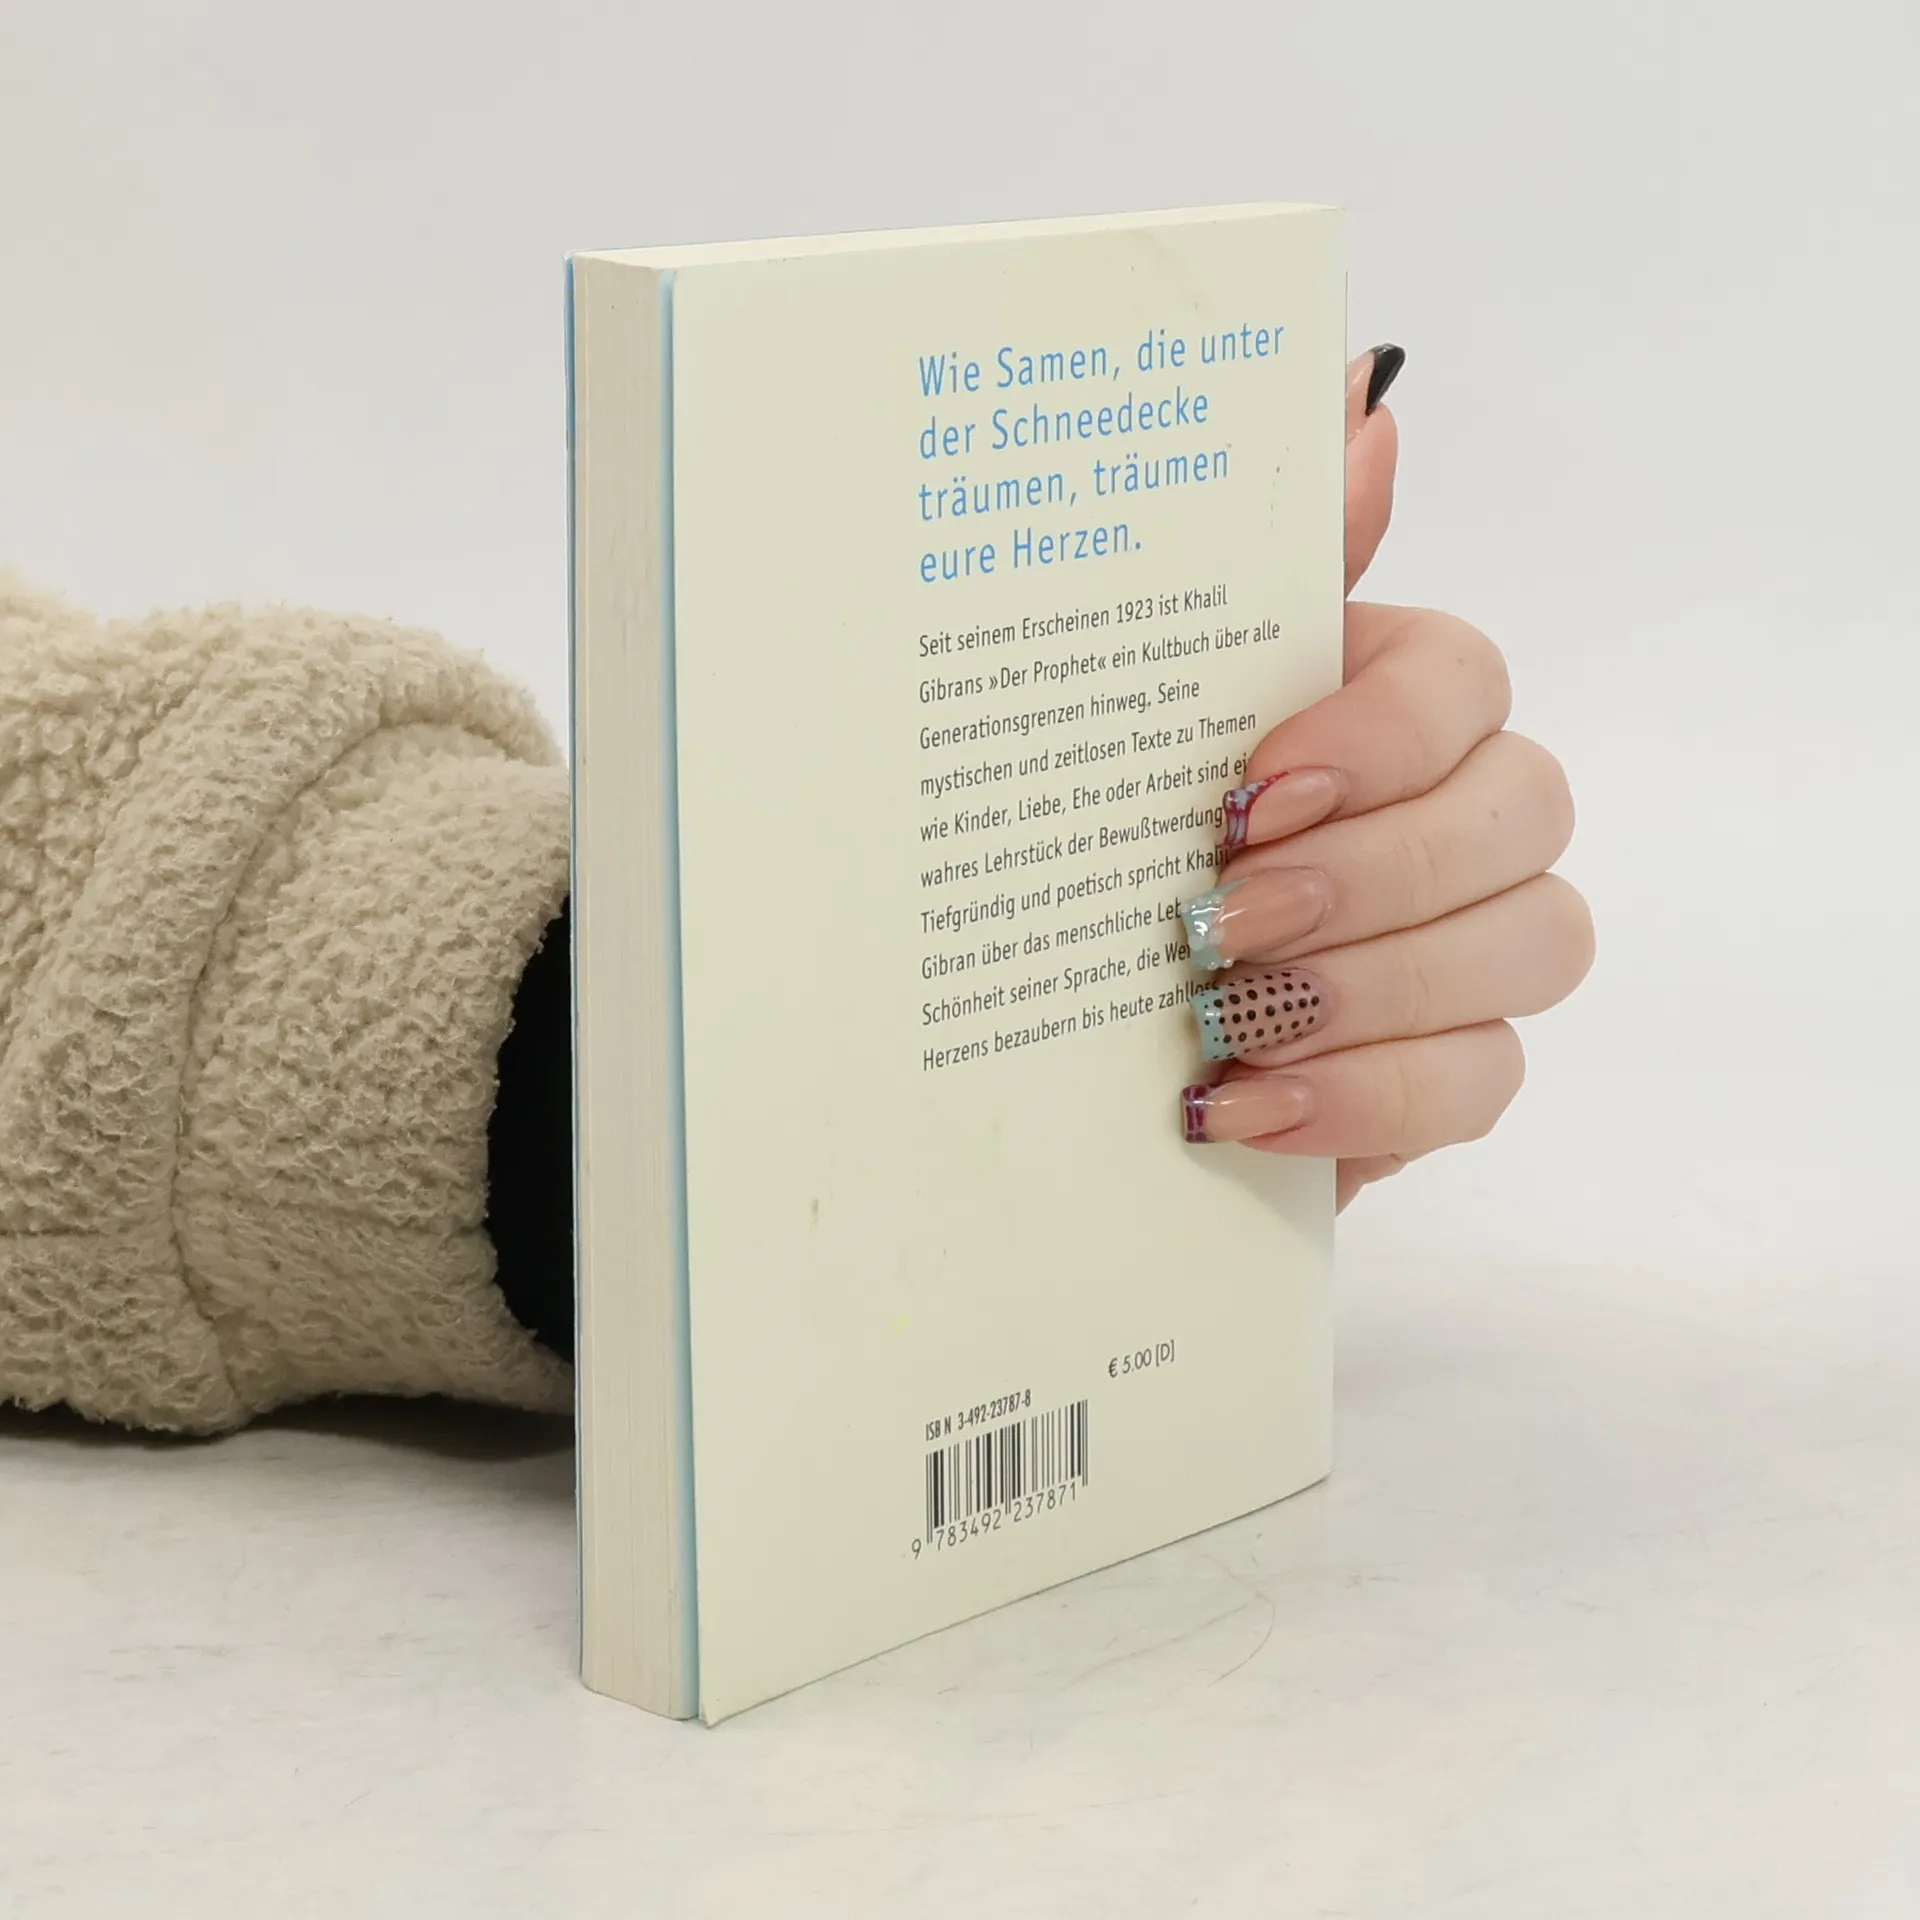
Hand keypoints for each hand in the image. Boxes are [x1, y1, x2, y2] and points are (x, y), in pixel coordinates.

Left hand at [1177, 348, 1594, 1209]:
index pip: (1465, 683)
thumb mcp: (1166, 695)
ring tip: (1232, 1014)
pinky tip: (1249, 1103)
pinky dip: (1370, 1097)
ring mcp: (1477, 946)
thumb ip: (1278, 558)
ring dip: (1376, 985)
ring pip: (1538, 945)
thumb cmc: (1130, 827)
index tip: (1247, 790)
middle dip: (1373, 870)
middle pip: (1524, 810)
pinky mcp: (1453, 1067)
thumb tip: (1363, 391)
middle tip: (1223, 913)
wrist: (1080, 1011)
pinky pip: (1485, 1081)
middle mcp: (1467, 811)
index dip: (1378, 736)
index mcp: (1398, 701)